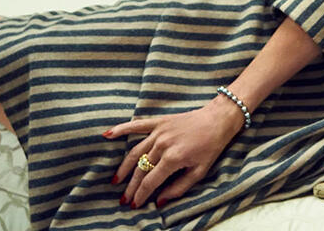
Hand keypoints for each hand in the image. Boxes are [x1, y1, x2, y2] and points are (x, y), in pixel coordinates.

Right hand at [103, 96, 246, 208]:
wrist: (216, 120)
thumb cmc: (210, 147)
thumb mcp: (199, 172)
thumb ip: (179, 187)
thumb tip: (160, 201)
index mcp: (173, 158)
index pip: (151, 181)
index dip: (141, 195)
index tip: (134, 205)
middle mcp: (162, 145)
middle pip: (141, 170)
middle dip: (131, 187)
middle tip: (123, 199)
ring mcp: (159, 132)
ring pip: (135, 152)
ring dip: (124, 168)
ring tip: (116, 181)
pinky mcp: (158, 122)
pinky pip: (136, 126)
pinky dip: (121, 129)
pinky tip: (107, 134)